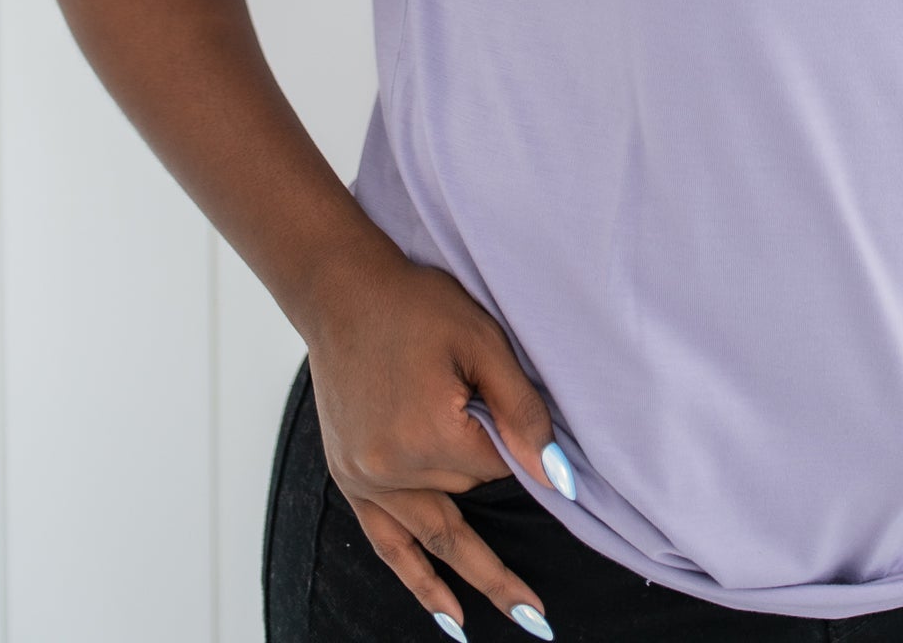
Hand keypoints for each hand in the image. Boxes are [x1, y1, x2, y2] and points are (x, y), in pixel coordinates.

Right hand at [304, 258, 572, 638]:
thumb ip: (522, 413)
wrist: (343, 293)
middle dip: (492, 480)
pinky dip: (416, 579)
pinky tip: (447, 614)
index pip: (498, 465)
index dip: (512, 440)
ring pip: (434, 536)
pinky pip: (387, 542)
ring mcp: (366, 480)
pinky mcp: (350, 479)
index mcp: (432, 437)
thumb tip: (559, 481)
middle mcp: (394, 470)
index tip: (510, 412)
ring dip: (474, 579)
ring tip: (522, 617)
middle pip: (469, 495)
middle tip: (545, 601)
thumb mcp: (483, 343)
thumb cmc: (417, 307)